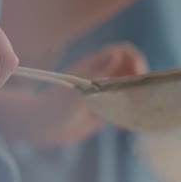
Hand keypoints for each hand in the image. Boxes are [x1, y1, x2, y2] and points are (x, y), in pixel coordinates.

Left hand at [33, 42, 147, 144]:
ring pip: (131, 90)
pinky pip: (124, 107)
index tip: (138, 79)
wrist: (41, 129)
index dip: (136, 61)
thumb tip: (117, 54)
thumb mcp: (77, 91)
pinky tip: (119, 128)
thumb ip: (98, 72)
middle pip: (133, 70)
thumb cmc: (54, 108)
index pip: (125, 52)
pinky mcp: (105, 109)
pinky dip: (127, 116)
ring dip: (136, 102)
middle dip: (139, 85)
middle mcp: (103, 75)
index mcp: (96, 65)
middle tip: (138, 103)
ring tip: (131, 116)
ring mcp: (105, 92)